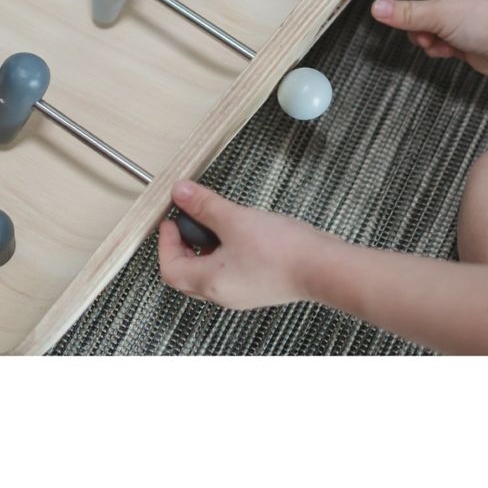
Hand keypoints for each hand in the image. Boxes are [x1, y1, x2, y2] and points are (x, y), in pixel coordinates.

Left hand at [158, 181, 326, 308]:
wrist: (322, 267)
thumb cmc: (282, 252)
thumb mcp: (235, 219)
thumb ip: (204, 206)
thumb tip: (181, 193)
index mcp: (210, 283)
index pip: (170, 269)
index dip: (165, 243)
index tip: (172, 219)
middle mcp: (223, 294)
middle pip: (186, 274)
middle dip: (182, 245)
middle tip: (188, 221)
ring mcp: (242, 293)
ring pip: (208, 272)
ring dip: (204, 247)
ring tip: (215, 222)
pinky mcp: (258, 286)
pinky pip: (228, 271)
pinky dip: (223, 251)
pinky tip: (238, 232)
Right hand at [370, 0, 487, 78]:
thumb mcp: (442, 13)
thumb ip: (407, 13)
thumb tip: (378, 8)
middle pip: (415, 0)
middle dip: (411, 18)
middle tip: (417, 25)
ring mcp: (458, 15)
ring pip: (423, 24)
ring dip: (424, 36)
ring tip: (435, 40)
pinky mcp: (461, 36)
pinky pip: (436, 40)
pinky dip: (437, 47)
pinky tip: (448, 50)